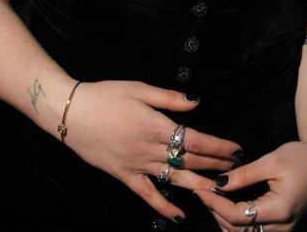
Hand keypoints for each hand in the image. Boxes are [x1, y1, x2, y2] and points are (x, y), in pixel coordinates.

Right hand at [61, 80, 243, 221]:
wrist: (70, 114)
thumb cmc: (104, 96)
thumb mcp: (138, 88)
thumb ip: (169, 98)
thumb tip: (196, 102)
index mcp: (154, 126)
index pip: (195, 141)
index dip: (218, 147)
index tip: (236, 149)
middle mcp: (148, 149)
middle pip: (189, 161)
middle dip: (216, 165)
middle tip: (236, 168)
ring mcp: (136, 165)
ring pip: (174, 179)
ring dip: (200, 185)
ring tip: (221, 191)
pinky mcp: (124, 176)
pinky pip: (147, 195)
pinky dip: (164, 207)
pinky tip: (180, 217)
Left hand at [193, 138, 306, 231]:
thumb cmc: (303, 157)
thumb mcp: (272, 160)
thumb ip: (244, 175)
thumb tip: (218, 183)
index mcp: (281, 209)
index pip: (237, 216)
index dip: (215, 204)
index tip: (201, 189)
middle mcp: (285, 226)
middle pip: (239, 231)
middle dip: (217, 212)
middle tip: (204, 193)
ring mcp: (287, 229)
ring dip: (226, 221)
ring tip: (214, 200)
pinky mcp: (286, 228)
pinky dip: (239, 225)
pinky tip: (229, 208)